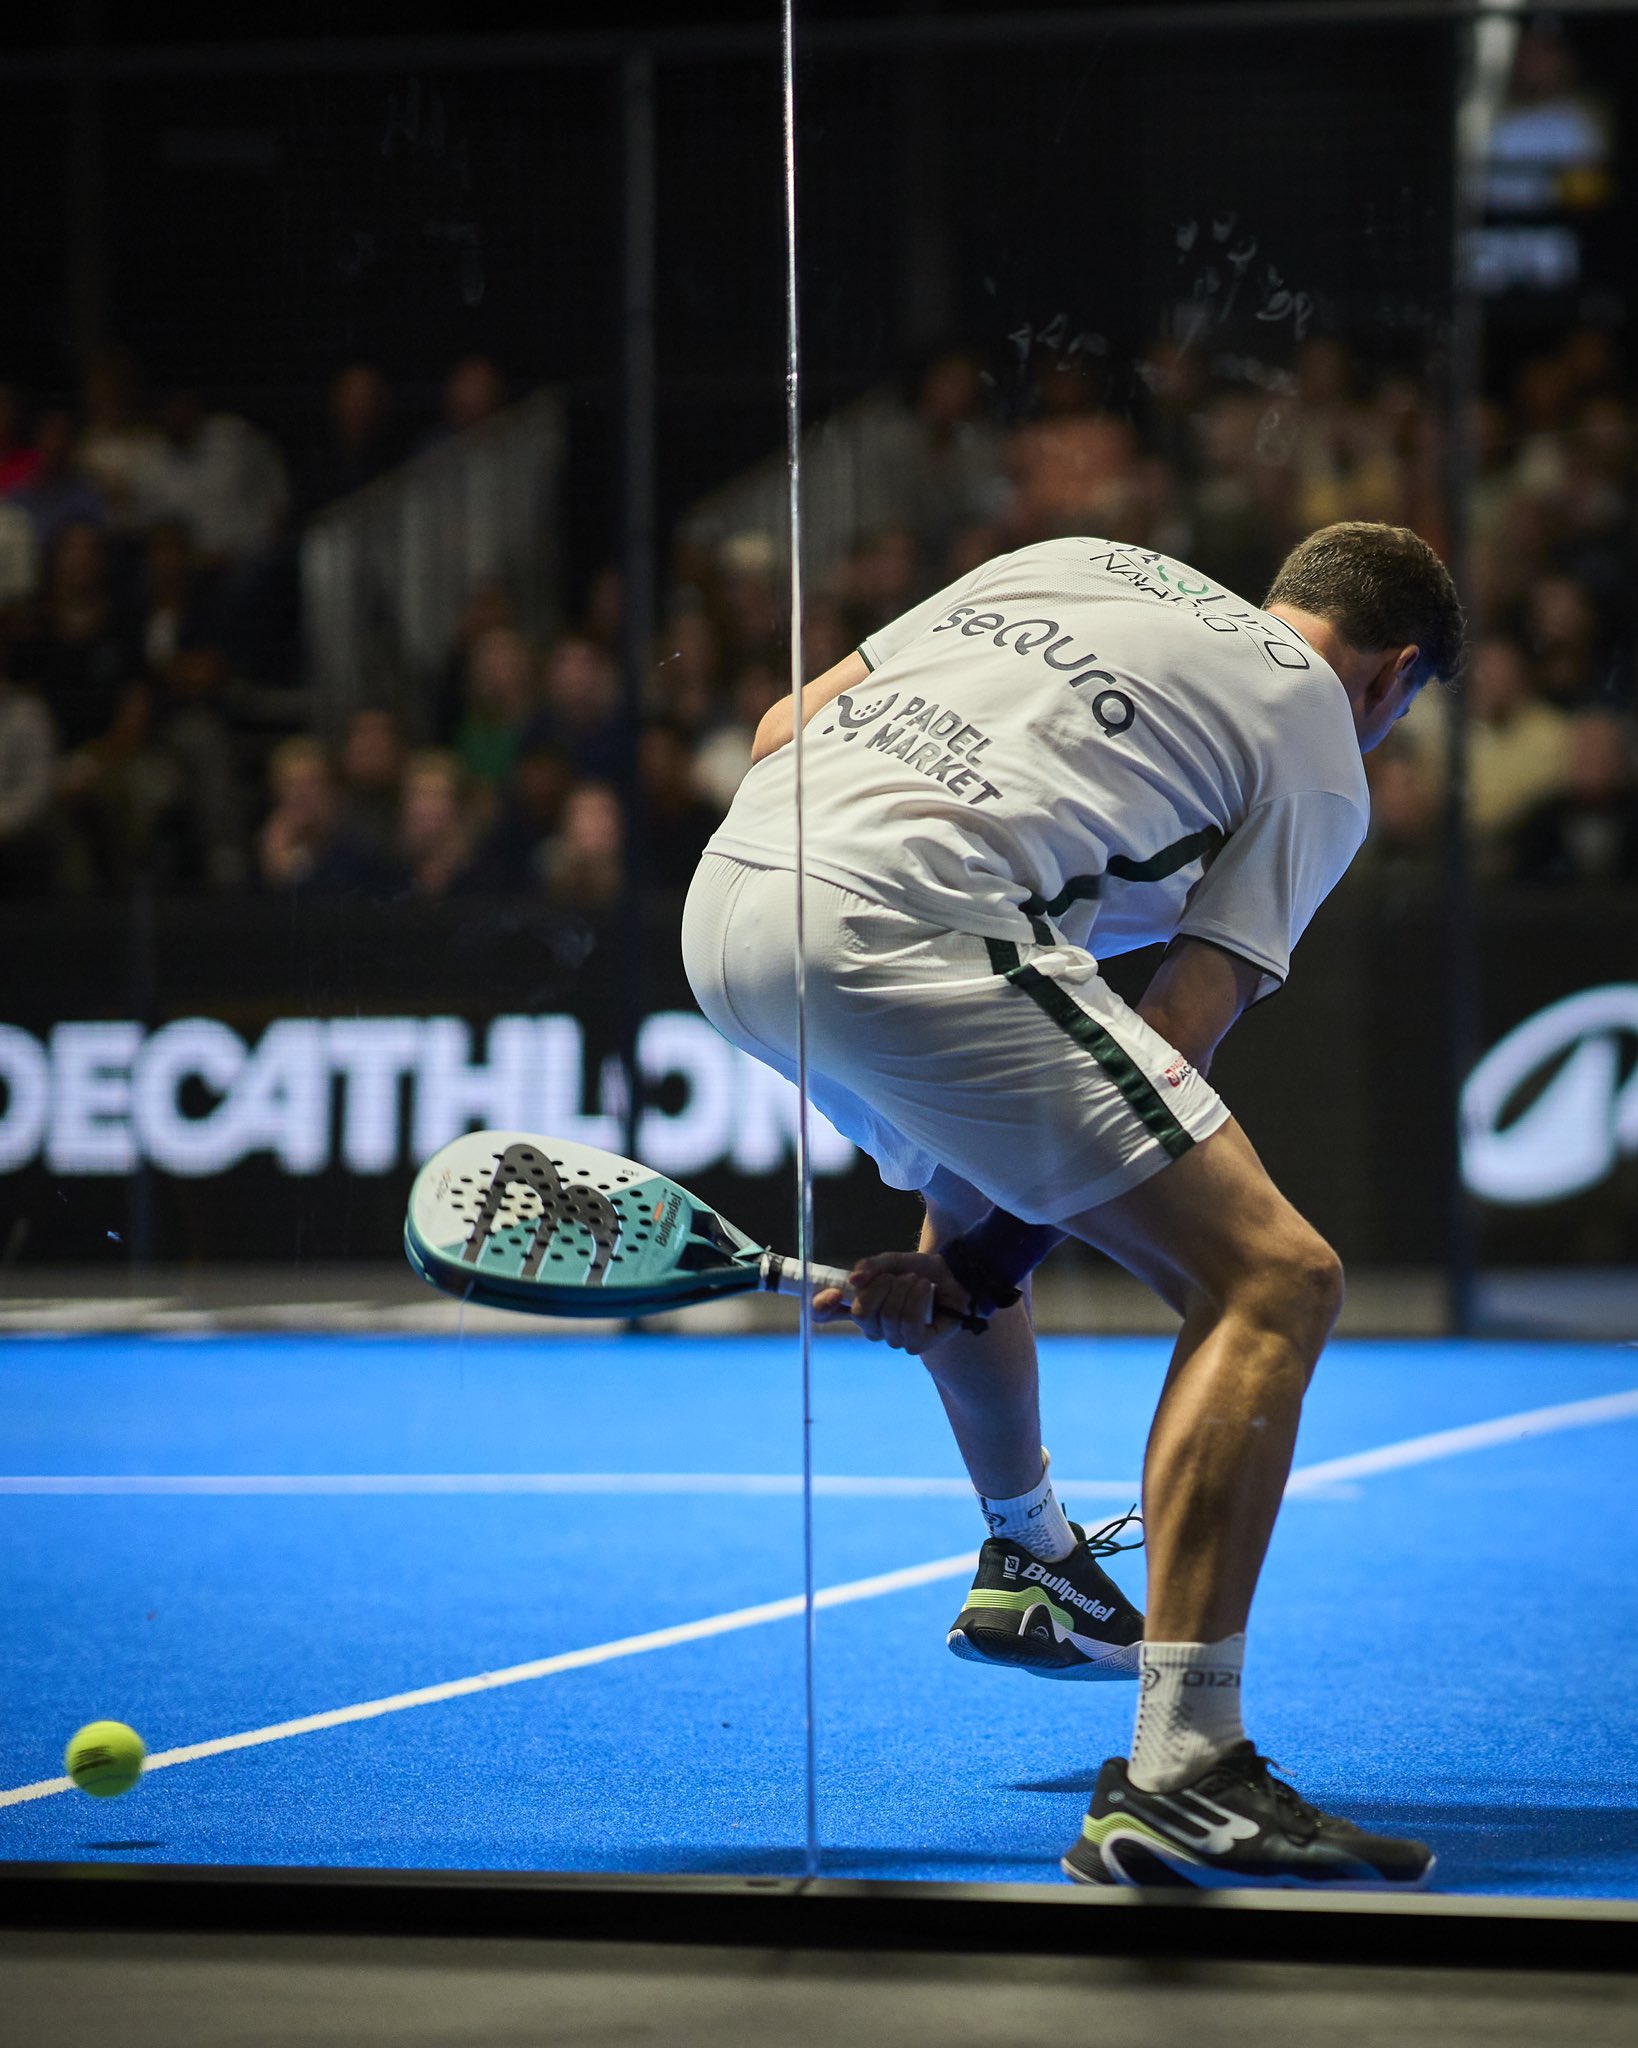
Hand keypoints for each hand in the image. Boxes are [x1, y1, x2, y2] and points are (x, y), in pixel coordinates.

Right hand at [814, 1250, 977, 1355]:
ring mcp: (895, 1338)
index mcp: (861, 1306)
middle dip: (880, 1288)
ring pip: (888, 1316)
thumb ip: (872, 1266)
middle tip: (895, 1277)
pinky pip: (909, 1323)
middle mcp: (874, 1327)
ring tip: (918, 1281)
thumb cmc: (922, 1271)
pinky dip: (919, 1299)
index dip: (822, 1307)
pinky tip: (927, 1289)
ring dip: (905, 1290)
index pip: (826, 1315)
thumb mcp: (894, 1261)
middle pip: (862, 1314)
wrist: (956, 1277)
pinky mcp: (917, 1345)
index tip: (833, 1292)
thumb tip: (854, 1280)